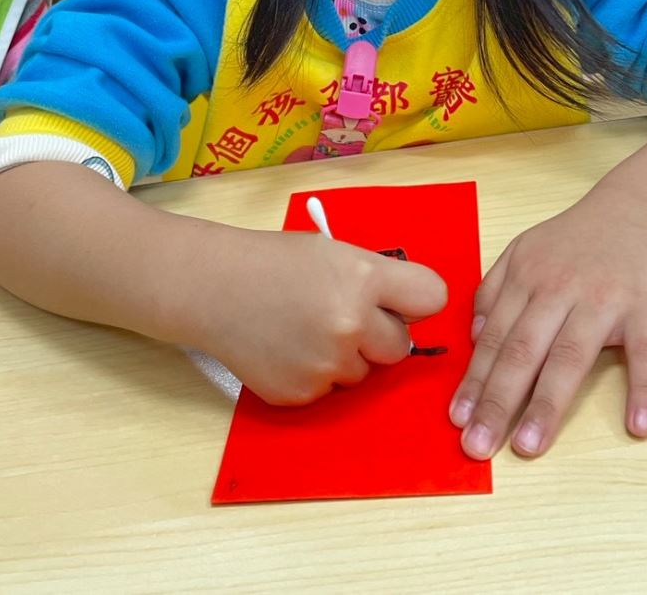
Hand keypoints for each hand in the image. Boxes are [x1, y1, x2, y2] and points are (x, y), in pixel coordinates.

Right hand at [180, 226, 447, 404]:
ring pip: (364, 373)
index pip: (432, 298)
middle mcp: (351, 325)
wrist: (214, 288)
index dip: (418, 300)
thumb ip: (377, 279)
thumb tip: (409, 311)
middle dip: (381, 336)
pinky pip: (329, 389)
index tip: (405, 301)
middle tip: (349, 316)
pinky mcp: (302, 394)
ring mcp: (326, 364)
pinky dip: (316, 374)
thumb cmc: (276, 261)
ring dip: (347, 357)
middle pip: (401, 347)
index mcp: (364, 278)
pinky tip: (289, 347)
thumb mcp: (334, 251)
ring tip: (308, 328)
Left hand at [449, 185, 646, 458]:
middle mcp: (561, 290)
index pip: (496, 338)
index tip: (458, 420)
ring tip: (529, 445)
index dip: (475, 380)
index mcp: (528, 278)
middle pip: (525, 351)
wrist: (635, 212)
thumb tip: (475, 339)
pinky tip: (637, 425)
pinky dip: (644, 390)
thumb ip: (493, 290)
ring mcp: (605, 302)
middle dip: (498, 401)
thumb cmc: (572, 242)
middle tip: (478, 446)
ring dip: (549, 404)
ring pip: (571, 356)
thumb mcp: (522, 250)